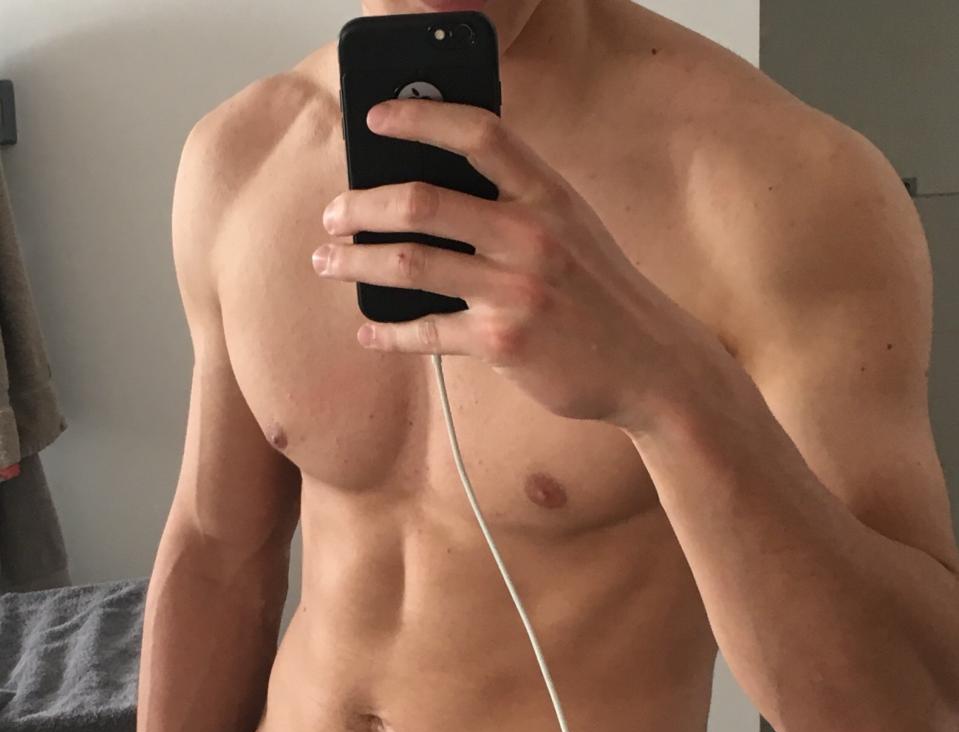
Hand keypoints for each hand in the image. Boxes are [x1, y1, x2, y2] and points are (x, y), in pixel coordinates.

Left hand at [314, 99, 734, 432]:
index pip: (479, 133)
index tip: (375, 118)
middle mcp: (531, 235)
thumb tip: (432, 193)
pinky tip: (368, 330)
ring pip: (412, 265)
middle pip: (424, 201)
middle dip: (362, 206)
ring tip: (329, 262)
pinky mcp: (503, 342)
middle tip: (333, 215)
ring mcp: (516, 290)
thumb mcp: (573, 229)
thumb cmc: (600, 293)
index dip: (420, 117)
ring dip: (357, 262)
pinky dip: (389, 332)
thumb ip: (518, 204)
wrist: (650, 362)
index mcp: (548, 194)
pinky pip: (427, 331)